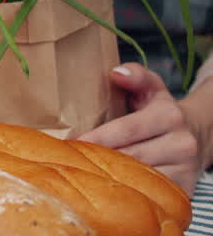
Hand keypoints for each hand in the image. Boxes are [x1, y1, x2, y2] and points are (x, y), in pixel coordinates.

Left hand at [78, 63, 201, 194]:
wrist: (196, 134)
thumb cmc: (161, 109)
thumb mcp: (151, 86)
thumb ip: (135, 75)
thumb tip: (116, 73)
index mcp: (169, 116)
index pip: (127, 129)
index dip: (99, 137)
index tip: (73, 142)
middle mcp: (182, 143)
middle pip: (131, 156)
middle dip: (99, 159)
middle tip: (71, 160)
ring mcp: (185, 169)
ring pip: (139, 178)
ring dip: (110, 178)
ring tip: (85, 173)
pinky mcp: (184, 188)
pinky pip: (150, 195)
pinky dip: (127, 191)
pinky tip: (107, 186)